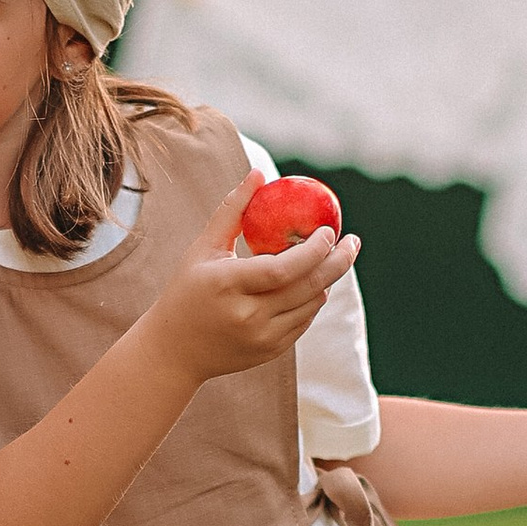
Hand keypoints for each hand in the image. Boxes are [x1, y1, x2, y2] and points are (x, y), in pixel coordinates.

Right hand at [137, 170, 360, 386]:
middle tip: (352, 241)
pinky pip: (304, 321)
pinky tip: (312, 283)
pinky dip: (313, 299)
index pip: (283, 268)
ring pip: (311, 304)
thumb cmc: (187, 290)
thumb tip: (259, 174)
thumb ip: (232, 211)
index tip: (329, 230)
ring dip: (327, 279)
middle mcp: (247, 315)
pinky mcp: (270, 351)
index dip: (313, 250)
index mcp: (227, 285)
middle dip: (338, 261)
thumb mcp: (202, 248)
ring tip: (332, 258)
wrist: (173, 351)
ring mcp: (261, 338)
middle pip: (308, 287)